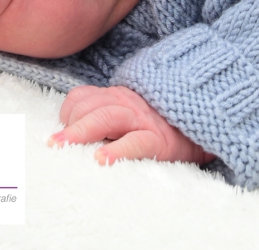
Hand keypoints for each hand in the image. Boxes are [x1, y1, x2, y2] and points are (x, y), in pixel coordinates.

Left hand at [48, 85, 215, 165]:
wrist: (206, 113)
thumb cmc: (162, 120)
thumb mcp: (132, 110)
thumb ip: (107, 115)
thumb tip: (72, 136)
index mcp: (116, 97)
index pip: (83, 97)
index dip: (69, 113)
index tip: (61, 132)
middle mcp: (126, 103)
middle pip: (90, 106)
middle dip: (69, 125)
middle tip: (53, 144)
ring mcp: (141, 119)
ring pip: (106, 117)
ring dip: (82, 133)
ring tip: (66, 148)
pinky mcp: (158, 139)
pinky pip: (134, 142)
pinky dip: (117, 151)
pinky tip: (101, 160)